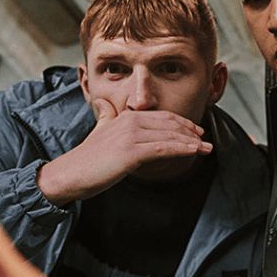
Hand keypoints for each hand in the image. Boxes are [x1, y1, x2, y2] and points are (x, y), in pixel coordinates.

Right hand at [37, 99, 211, 205]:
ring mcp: (130, 136)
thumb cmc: (87, 158)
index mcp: (126, 117)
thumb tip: (102, 103)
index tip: (197, 131)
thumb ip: (106, 115)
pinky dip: (181, 149)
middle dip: (192, 133)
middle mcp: (130, 122)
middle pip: (170, 125)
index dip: (182, 123)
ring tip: (206, 149)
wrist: (70, 173)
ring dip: (192, 143)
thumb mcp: (99, 130)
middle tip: (206, 141)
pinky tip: (193, 152)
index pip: (162, 117)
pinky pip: (163, 148)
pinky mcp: (131, 153)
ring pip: (170, 136)